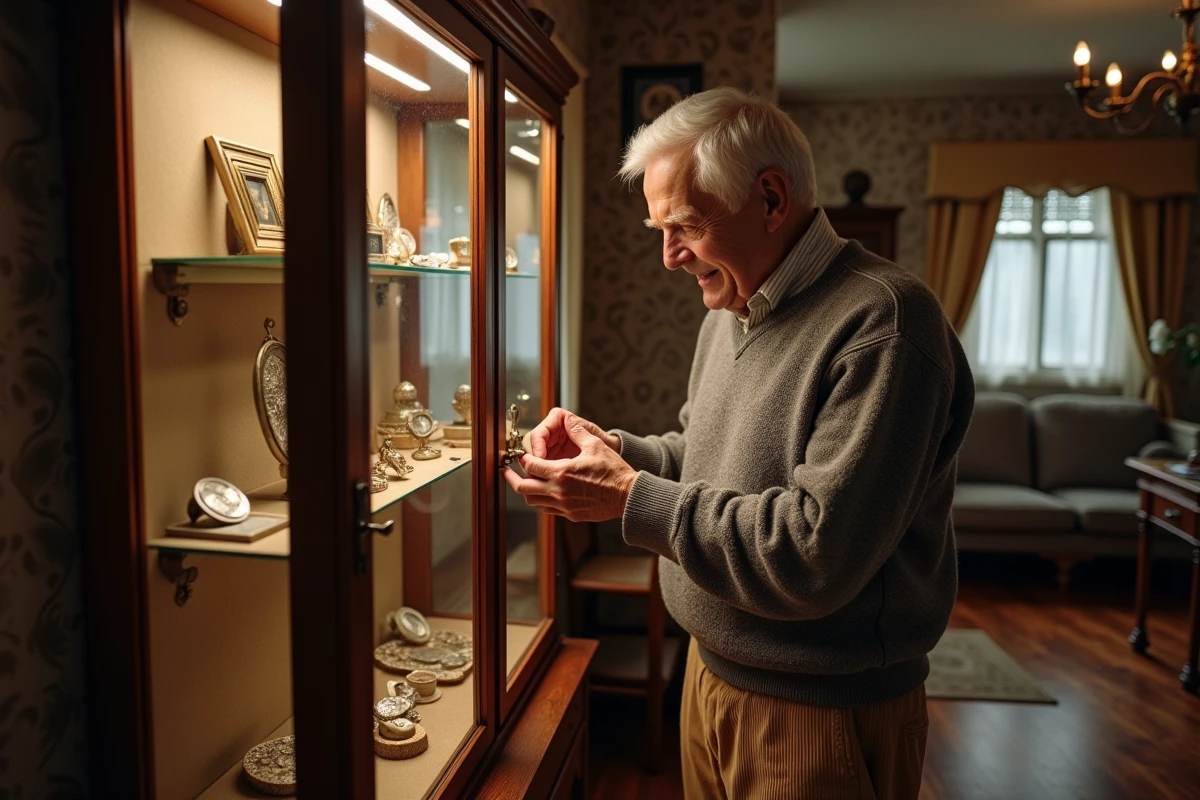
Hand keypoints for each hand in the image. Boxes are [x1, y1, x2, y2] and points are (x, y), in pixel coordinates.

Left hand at [503, 413, 636, 522]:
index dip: (523, 459)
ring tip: (523, 482)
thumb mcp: (595, 446)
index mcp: (562, 472)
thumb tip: (567, 421)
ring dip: (525, 491)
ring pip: (533, 501)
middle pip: (524, 487)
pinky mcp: (570, 514)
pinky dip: (540, 500)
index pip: (531, 465)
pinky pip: (547, 509)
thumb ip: (577, 433)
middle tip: (506, 472)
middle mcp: (558, 491)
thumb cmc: (614, 472)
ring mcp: (563, 505)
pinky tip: (543, 493)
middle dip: (512, 479)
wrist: (627, 497)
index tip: (521, 456)